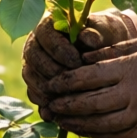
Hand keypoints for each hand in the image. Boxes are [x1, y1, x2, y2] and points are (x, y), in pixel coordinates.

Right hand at [21, 10, 136, 116]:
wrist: (106, 48)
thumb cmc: (105, 34)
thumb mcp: (105, 30)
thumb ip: (97, 33)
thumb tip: (89, 39)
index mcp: (49, 23)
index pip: (46, 35)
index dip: (60, 49)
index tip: (77, 61)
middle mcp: (36, 42)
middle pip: (33, 57)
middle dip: (51, 71)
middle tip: (70, 83)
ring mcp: (33, 63)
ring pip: (30, 76)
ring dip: (44, 89)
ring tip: (64, 99)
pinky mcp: (36, 82)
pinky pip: (33, 93)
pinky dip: (43, 103)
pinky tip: (56, 114)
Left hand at [44, 34, 136, 137]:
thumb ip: (109, 52)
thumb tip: (79, 60)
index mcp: (132, 67)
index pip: (89, 77)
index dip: (66, 82)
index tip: (51, 85)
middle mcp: (136, 93)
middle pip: (91, 103)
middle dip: (65, 105)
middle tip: (48, 105)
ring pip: (101, 125)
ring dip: (76, 124)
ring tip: (60, 120)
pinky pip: (117, 137)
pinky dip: (97, 135)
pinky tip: (83, 130)